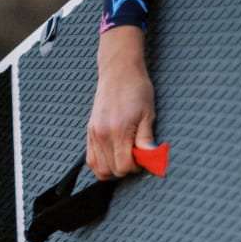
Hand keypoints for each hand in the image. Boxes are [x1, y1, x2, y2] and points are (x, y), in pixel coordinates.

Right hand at [87, 26, 155, 178]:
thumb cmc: (136, 89)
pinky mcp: (89, 132)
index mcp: (118, 130)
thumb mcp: (148, 114)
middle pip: (111, 170)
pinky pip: (90, 160)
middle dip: (126, 169)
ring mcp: (93, 134)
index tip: (143, 158)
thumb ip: (147, 140)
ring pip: (99, 169)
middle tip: (136, 156)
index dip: (136, 167)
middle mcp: (102, 134)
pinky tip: (113, 157)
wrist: (118, 71)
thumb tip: (151, 161)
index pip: (124, 166)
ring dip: (114, 169)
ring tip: (125, 157)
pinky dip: (102, 164)